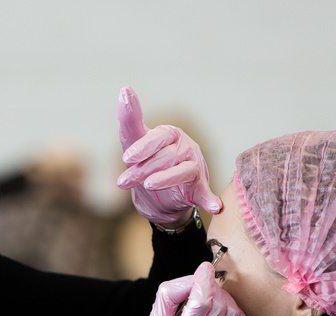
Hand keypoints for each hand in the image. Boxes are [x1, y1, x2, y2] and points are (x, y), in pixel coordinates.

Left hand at [117, 86, 221, 225]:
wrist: (159, 198)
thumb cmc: (147, 163)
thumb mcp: (134, 143)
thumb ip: (129, 120)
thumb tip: (125, 88)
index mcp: (169, 134)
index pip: (158, 137)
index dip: (142, 147)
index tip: (125, 158)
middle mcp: (185, 146)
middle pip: (165, 156)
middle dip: (142, 169)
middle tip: (121, 183)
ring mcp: (195, 166)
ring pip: (182, 171)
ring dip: (165, 180)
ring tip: (148, 186)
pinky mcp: (199, 188)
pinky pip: (205, 193)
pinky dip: (211, 199)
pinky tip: (214, 206)